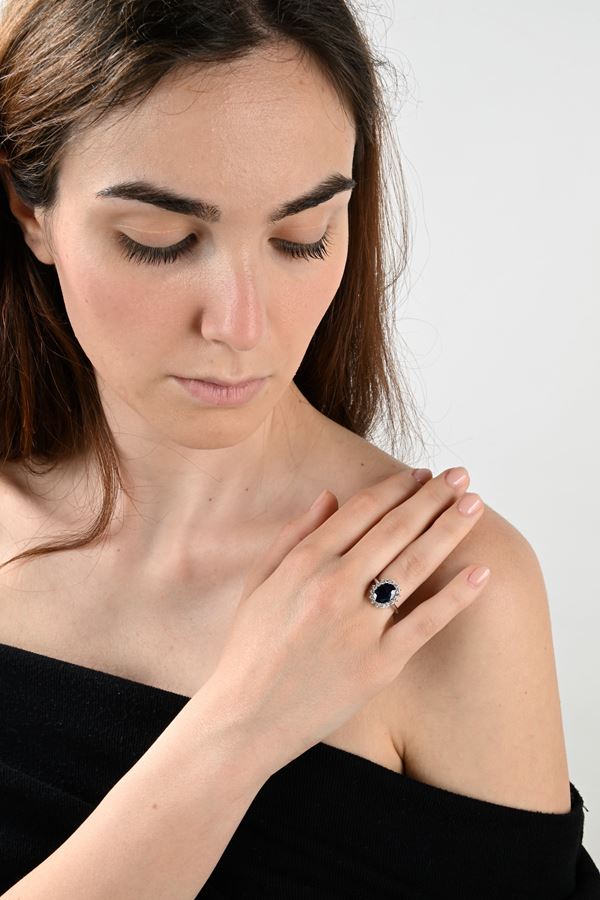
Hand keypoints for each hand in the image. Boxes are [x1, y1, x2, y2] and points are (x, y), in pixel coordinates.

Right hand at [207, 467, 488, 770]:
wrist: (245, 718)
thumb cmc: (248, 649)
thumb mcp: (258, 583)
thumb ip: (293, 536)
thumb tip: (330, 496)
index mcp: (304, 563)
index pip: (361, 511)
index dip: (396, 488)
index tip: (421, 475)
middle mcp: (334, 587)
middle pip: (395, 530)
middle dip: (433, 497)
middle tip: (461, 476)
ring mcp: (359, 626)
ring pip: (415, 565)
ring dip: (449, 529)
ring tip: (475, 505)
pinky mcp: (379, 664)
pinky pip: (426, 623)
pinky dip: (456, 596)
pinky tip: (482, 572)